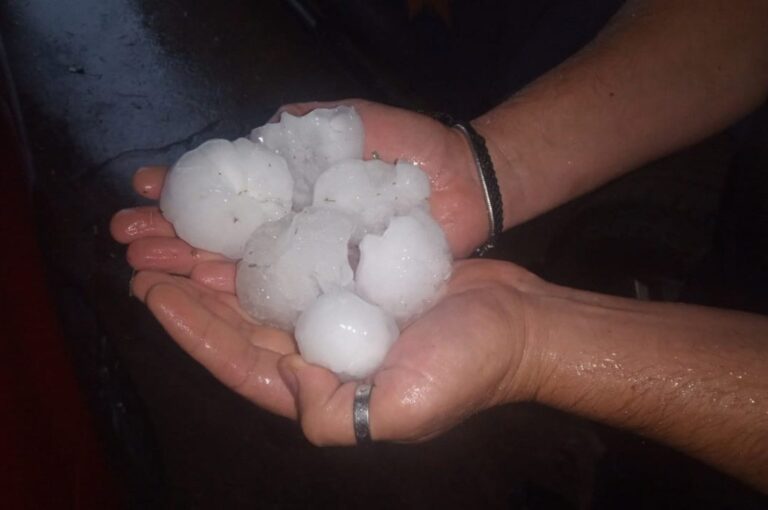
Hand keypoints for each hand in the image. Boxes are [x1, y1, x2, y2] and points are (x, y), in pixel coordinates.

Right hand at [110, 99, 490, 277]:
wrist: (467, 183)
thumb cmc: (413, 153)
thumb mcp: (353, 125)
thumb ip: (304, 128)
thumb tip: (253, 128)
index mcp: (292, 196)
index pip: (227, 199)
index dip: (184, 195)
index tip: (146, 190)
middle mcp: (294, 234)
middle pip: (222, 242)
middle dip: (170, 238)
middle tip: (126, 237)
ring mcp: (313, 268)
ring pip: (241, 275)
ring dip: (190, 272)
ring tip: (143, 268)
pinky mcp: (335, 295)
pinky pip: (284, 302)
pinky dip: (242, 301)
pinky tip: (202, 296)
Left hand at [127, 258, 543, 443]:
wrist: (519, 322)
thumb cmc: (468, 365)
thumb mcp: (403, 408)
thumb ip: (334, 413)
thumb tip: (283, 374)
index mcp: (320, 388)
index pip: (239, 361)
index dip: (191, 331)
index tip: (151, 293)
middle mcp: (319, 352)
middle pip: (238, 323)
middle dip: (189, 292)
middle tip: (144, 256)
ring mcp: (335, 313)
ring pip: (261, 290)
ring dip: (217, 265)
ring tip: (175, 236)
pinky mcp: (354, 280)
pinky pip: (297, 261)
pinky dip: (265, 245)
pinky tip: (241, 222)